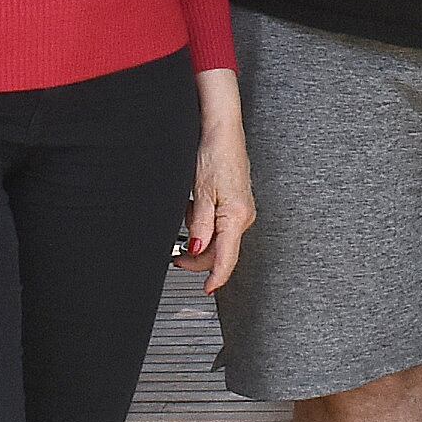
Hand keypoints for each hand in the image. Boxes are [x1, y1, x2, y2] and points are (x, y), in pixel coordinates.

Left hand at [183, 70, 256, 293]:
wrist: (223, 131)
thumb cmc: (215, 154)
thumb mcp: (201, 192)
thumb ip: (200, 224)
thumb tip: (198, 249)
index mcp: (236, 216)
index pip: (226, 257)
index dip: (215, 276)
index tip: (206, 290)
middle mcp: (244, 216)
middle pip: (221, 251)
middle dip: (199, 257)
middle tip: (177, 258)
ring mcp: (241, 211)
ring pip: (219, 238)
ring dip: (200, 235)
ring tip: (188, 215)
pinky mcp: (236, 204)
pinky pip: (220, 225)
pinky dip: (205, 223)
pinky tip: (197, 208)